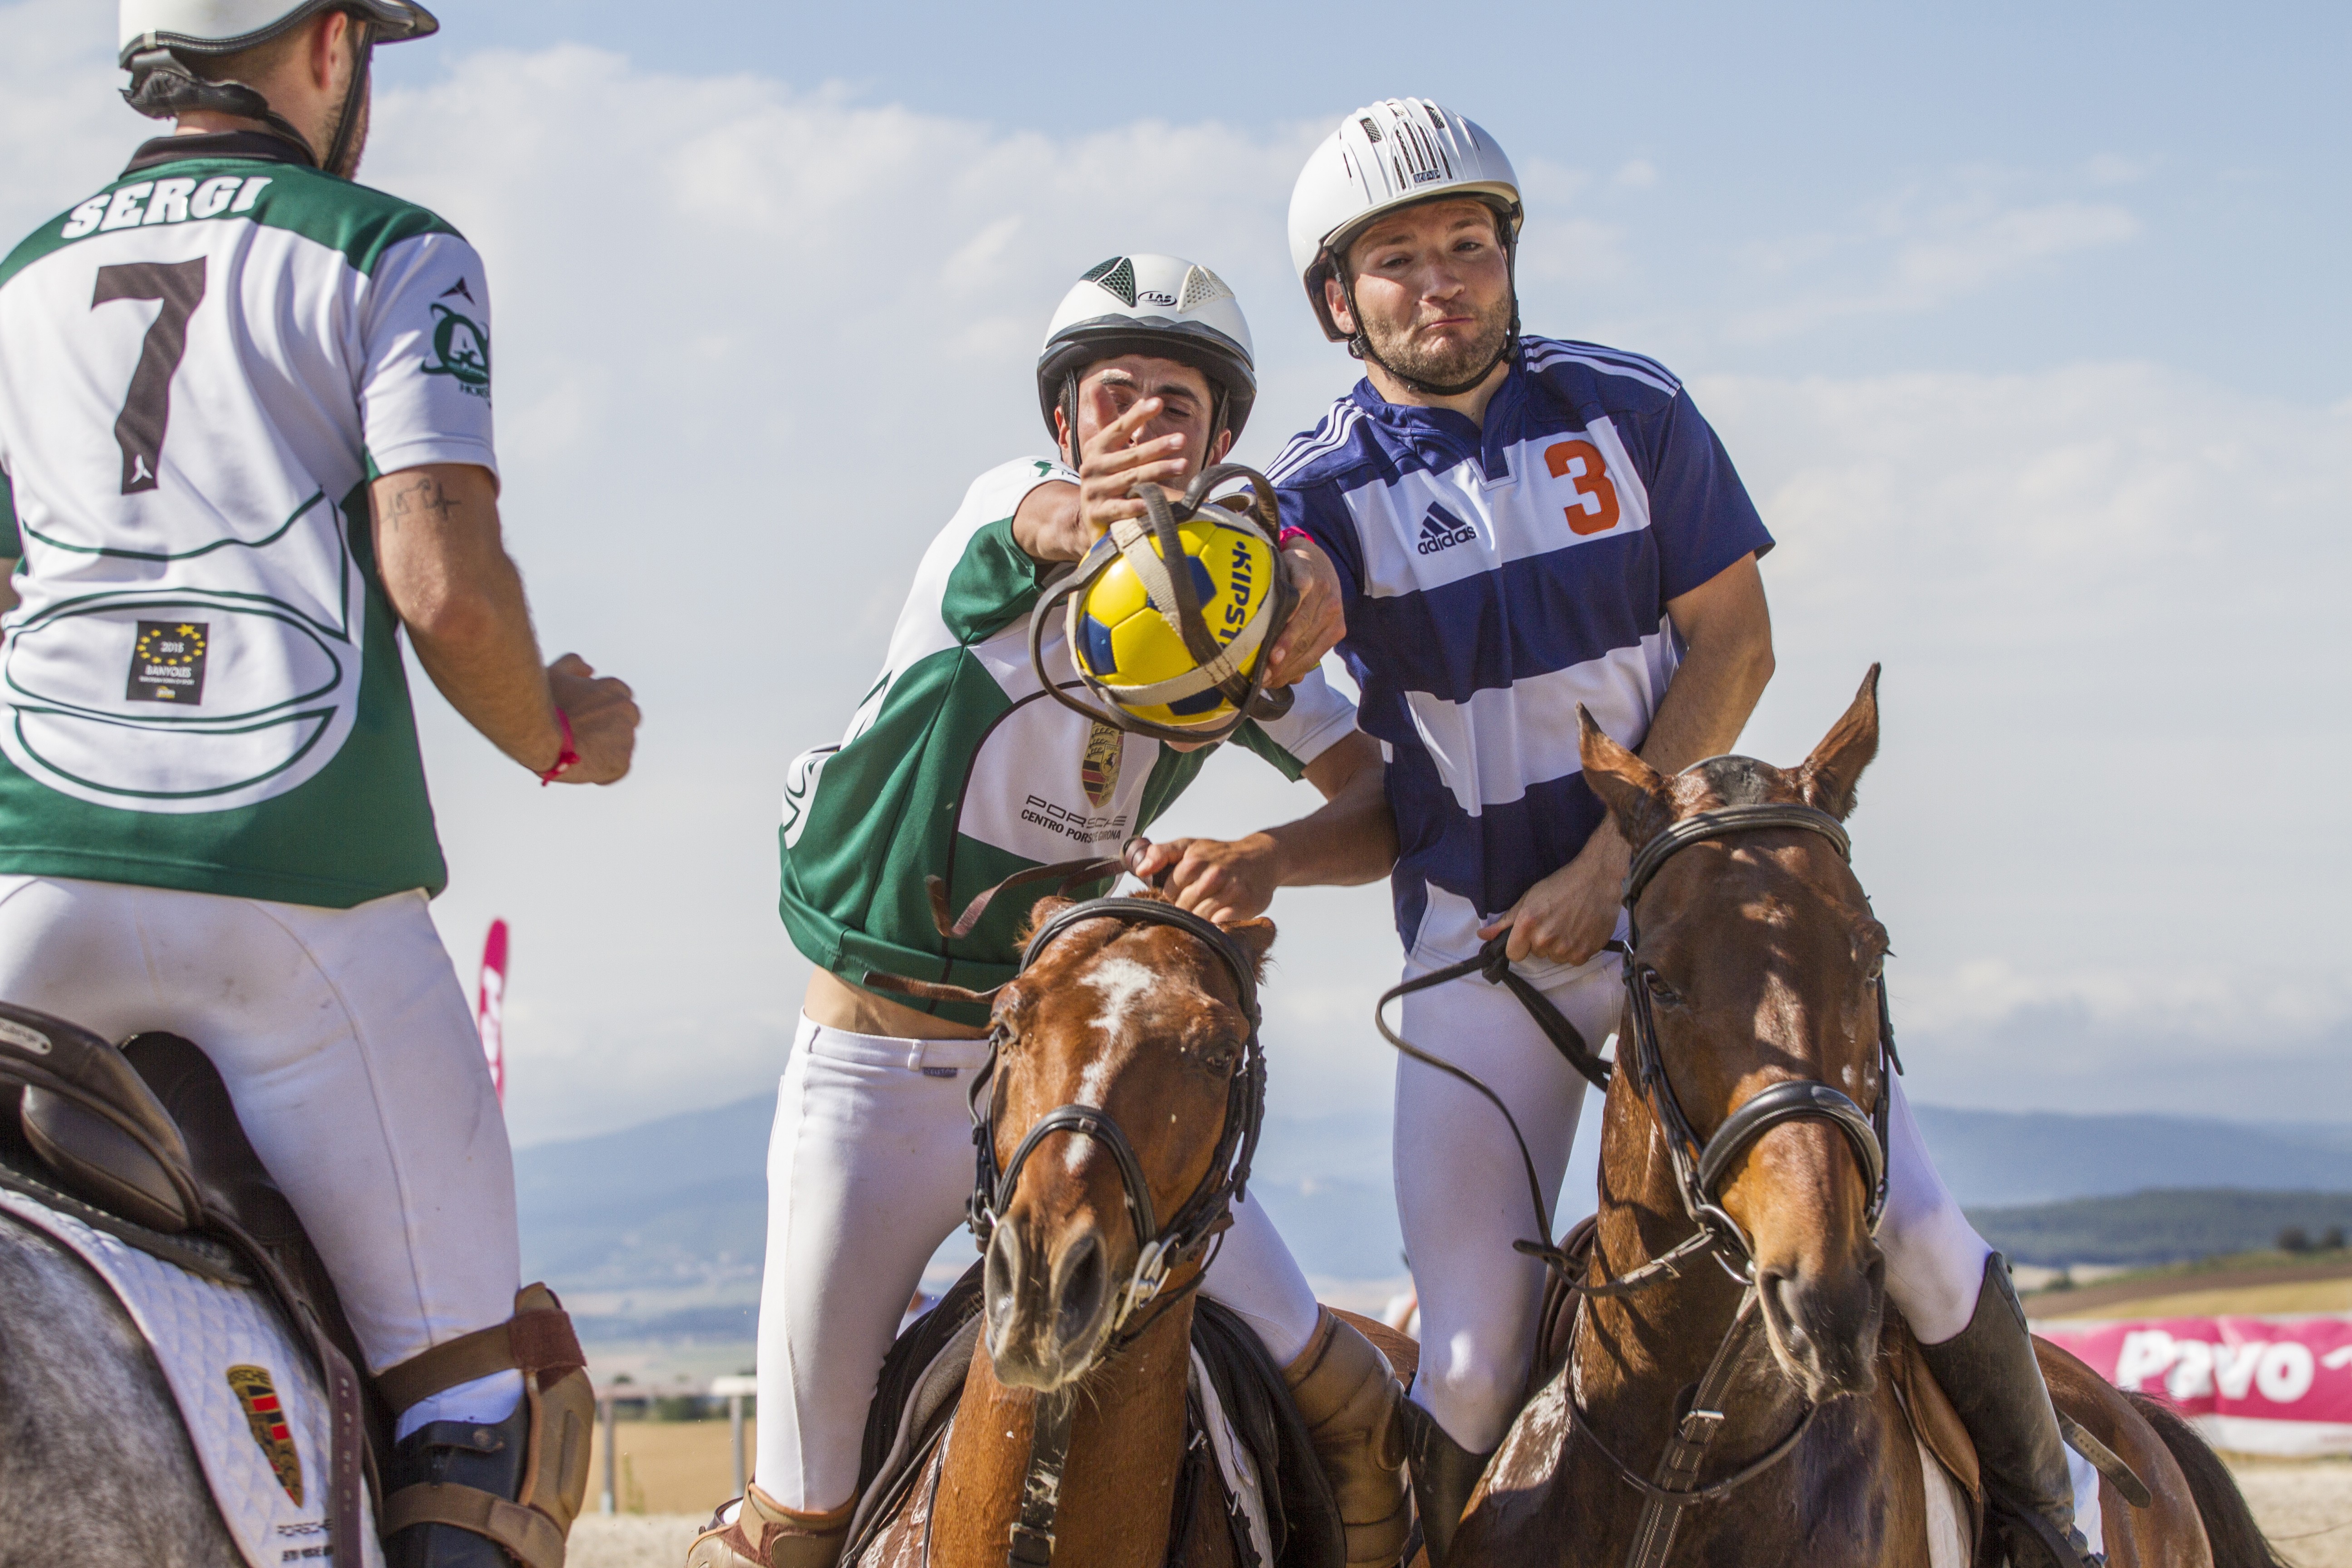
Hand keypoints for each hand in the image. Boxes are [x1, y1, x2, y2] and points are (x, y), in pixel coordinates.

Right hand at [546, 653, 638, 784]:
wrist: (539, 735)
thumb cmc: (543, 703)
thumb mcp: (555, 673)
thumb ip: (573, 665)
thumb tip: (590, 670)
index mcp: (614, 689)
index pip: (621, 697)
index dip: (604, 709)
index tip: (587, 718)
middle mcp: (626, 710)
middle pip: (628, 721)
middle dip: (611, 728)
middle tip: (586, 737)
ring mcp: (625, 737)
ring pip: (622, 746)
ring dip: (606, 749)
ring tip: (579, 753)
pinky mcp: (620, 762)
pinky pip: (617, 769)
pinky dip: (604, 772)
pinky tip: (583, 768)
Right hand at [1078, 390, 1188, 539]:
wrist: (1090, 518)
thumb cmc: (1107, 478)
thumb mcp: (1106, 449)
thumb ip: (1108, 420)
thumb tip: (1097, 385)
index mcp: (1096, 448)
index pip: (1118, 427)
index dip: (1137, 415)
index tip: (1158, 403)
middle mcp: (1093, 467)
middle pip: (1130, 455)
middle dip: (1156, 446)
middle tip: (1181, 439)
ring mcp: (1094, 491)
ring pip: (1131, 479)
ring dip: (1157, 471)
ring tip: (1182, 465)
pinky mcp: (1098, 513)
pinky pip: (1121, 508)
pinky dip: (1136, 504)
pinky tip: (1153, 502)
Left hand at [1126, 834, 1281, 924]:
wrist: (1262, 857)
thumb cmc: (1221, 855)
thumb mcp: (1190, 846)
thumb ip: (1161, 853)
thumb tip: (1140, 870)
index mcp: (1194, 860)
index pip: (1169, 893)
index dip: (1174, 896)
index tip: (1184, 892)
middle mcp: (1213, 874)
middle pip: (1184, 909)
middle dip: (1187, 909)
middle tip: (1198, 902)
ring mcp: (1231, 890)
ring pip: (1201, 919)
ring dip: (1201, 919)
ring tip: (1209, 909)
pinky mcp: (1247, 905)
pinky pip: (1221, 926)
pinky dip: (1219, 926)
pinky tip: (1222, 917)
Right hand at [1263, 538, 1342, 685]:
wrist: (1312, 556)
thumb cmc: (1308, 595)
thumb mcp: (1311, 621)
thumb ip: (1304, 648)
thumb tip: (1295, 679)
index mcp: (1334, 627)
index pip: (1311, 656)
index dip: (1290, 671)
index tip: (1269, 682)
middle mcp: (1331, 611)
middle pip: (1306, 643)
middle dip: (1285, 663)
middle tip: (1264, 675)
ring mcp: (1321, 591)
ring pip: (1303, 623)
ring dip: (1285, 643)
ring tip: (1268, 659)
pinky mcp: (1308, 572)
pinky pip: (1301, 592)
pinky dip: (1291, 608)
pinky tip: (1277, 622)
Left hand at [1479, 826, 1628, 964]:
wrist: (1597, 878)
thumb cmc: (1562, 884)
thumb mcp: (1529, 897)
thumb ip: (1506, 921)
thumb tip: (1482, 935)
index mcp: (1528, 923)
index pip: (1513, 954)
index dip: (1519, 944)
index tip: (1528, 935)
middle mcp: (1545, 938)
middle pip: (1536, 954)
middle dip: (1541, 941)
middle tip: (1554, 921)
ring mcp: (1566, 947)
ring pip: (1554, 958)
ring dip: (1559, 946)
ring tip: (1569, 924)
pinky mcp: (1584, 952)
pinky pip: (1573, 960)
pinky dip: (1576, 949)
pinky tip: (1580, 930)